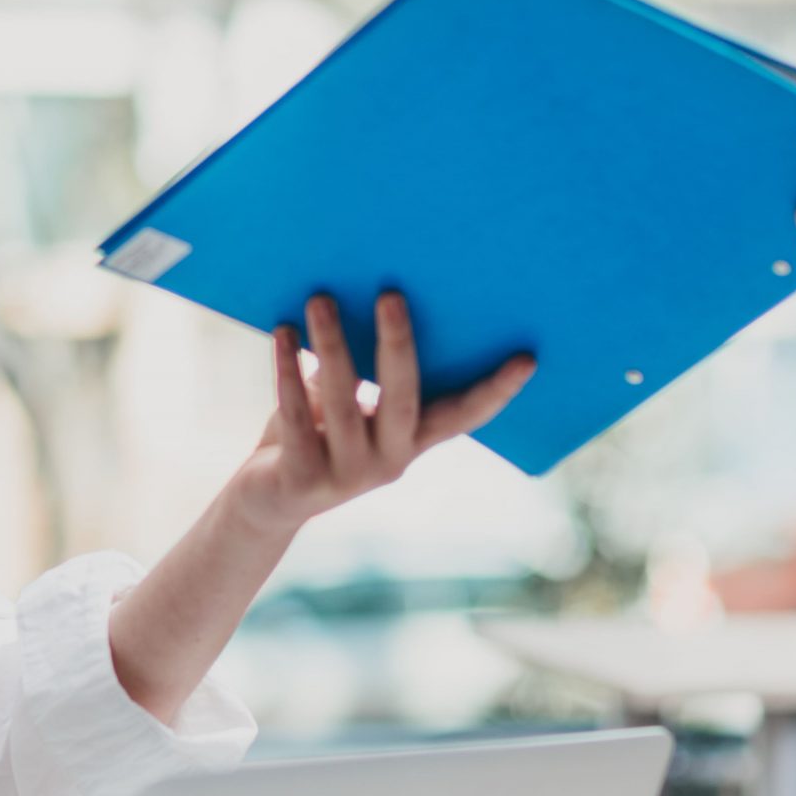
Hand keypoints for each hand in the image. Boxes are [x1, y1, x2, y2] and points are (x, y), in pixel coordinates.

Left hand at [230, 292, 534, 538]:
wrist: (269, 503)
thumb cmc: (315, 436)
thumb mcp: (347, 404)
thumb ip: (362, 372)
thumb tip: (375, 301)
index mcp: (410, 440)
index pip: (463, 417)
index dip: (495, 391)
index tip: (527, 358)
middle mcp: (389, 461)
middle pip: (403, 398)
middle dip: (398, 343)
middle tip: (391, 293)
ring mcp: (348, 474)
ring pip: (345, 402)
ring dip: (333, 344)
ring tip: (320, 297)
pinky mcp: (304, 478)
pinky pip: (298, 416)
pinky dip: (288, 370)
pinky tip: (284, 332)